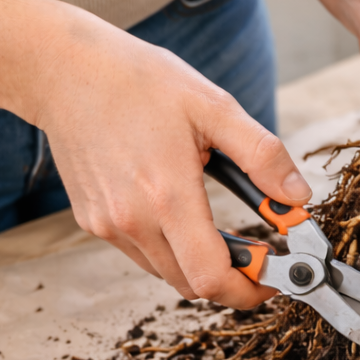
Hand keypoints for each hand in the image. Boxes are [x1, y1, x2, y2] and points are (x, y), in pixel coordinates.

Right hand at [0, 0, 309, 309]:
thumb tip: (299, 198)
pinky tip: (184, 218)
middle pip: (193, 286)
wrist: (61, 69)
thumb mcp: (214, 107)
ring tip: (228, 238)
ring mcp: (108, 225)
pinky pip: (143, 256)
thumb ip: (263, 156)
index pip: (212, 278)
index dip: (250, 291)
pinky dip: (173, 252)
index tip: (274, 280)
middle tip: (260, 259)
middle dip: (233, 282)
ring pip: (168, 275)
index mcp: (167, 195)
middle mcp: (132, 220)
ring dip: (202, 267)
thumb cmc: (137, 80)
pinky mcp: (93, 221)